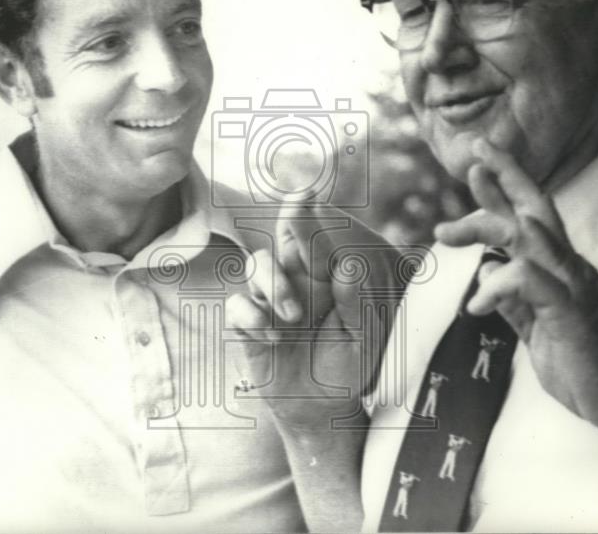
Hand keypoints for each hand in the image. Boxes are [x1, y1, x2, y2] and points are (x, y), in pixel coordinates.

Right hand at [225, 201, 405, 431]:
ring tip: (294, 318)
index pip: (316, 237)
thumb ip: (356, 301)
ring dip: (274, 285)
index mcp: (325, 274)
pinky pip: (236, 304)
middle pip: (284, 239)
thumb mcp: (361, 337)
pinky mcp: (246, 322)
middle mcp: (295, 278)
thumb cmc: (347, 366)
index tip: (306, 190)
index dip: (308, 212)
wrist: (321, 407)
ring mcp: (268, 298)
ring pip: (257, 265)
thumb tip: (349, 263)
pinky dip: (250, 315)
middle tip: (299, 205)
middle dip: (291, 225)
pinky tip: (271, 336)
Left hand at [434, 138, 597, 452]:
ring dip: (487, 222)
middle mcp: (569, 267)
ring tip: (445, 231)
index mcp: (562, 269)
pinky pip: (528, 280)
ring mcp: (572, 286)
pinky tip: (475, 307)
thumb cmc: (584, 364)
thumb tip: (486, 276)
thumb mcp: (537, 328)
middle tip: (472, 152)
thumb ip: (515, 300)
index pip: (533, 216)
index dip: (506, 189)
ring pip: (530, 235)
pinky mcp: (569, 310)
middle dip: (505, 174)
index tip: (476, 167)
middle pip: (536, 208)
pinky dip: (496, 285)